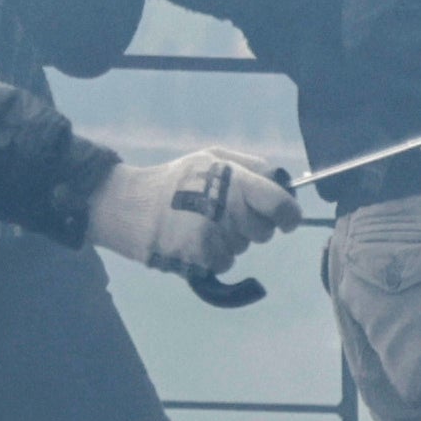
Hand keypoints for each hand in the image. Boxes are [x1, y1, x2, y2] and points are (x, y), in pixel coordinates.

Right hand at [88, 143, 300, 282]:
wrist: (131, 206)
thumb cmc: (176, 180)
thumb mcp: (213, 157)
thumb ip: (251, 166)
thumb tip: (283, 182)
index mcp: (235, 182)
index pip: (280, 205)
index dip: (289, 215)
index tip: (287, 219)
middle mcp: (228, 210)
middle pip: (264, 232)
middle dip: (253, 225)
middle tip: (227, 214)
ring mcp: (215, 237)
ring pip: (244, 247)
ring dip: (231, 240)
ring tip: (202, 223)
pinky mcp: (201, 259)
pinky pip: (225, 263)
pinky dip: (214, 256)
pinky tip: (194, 240)